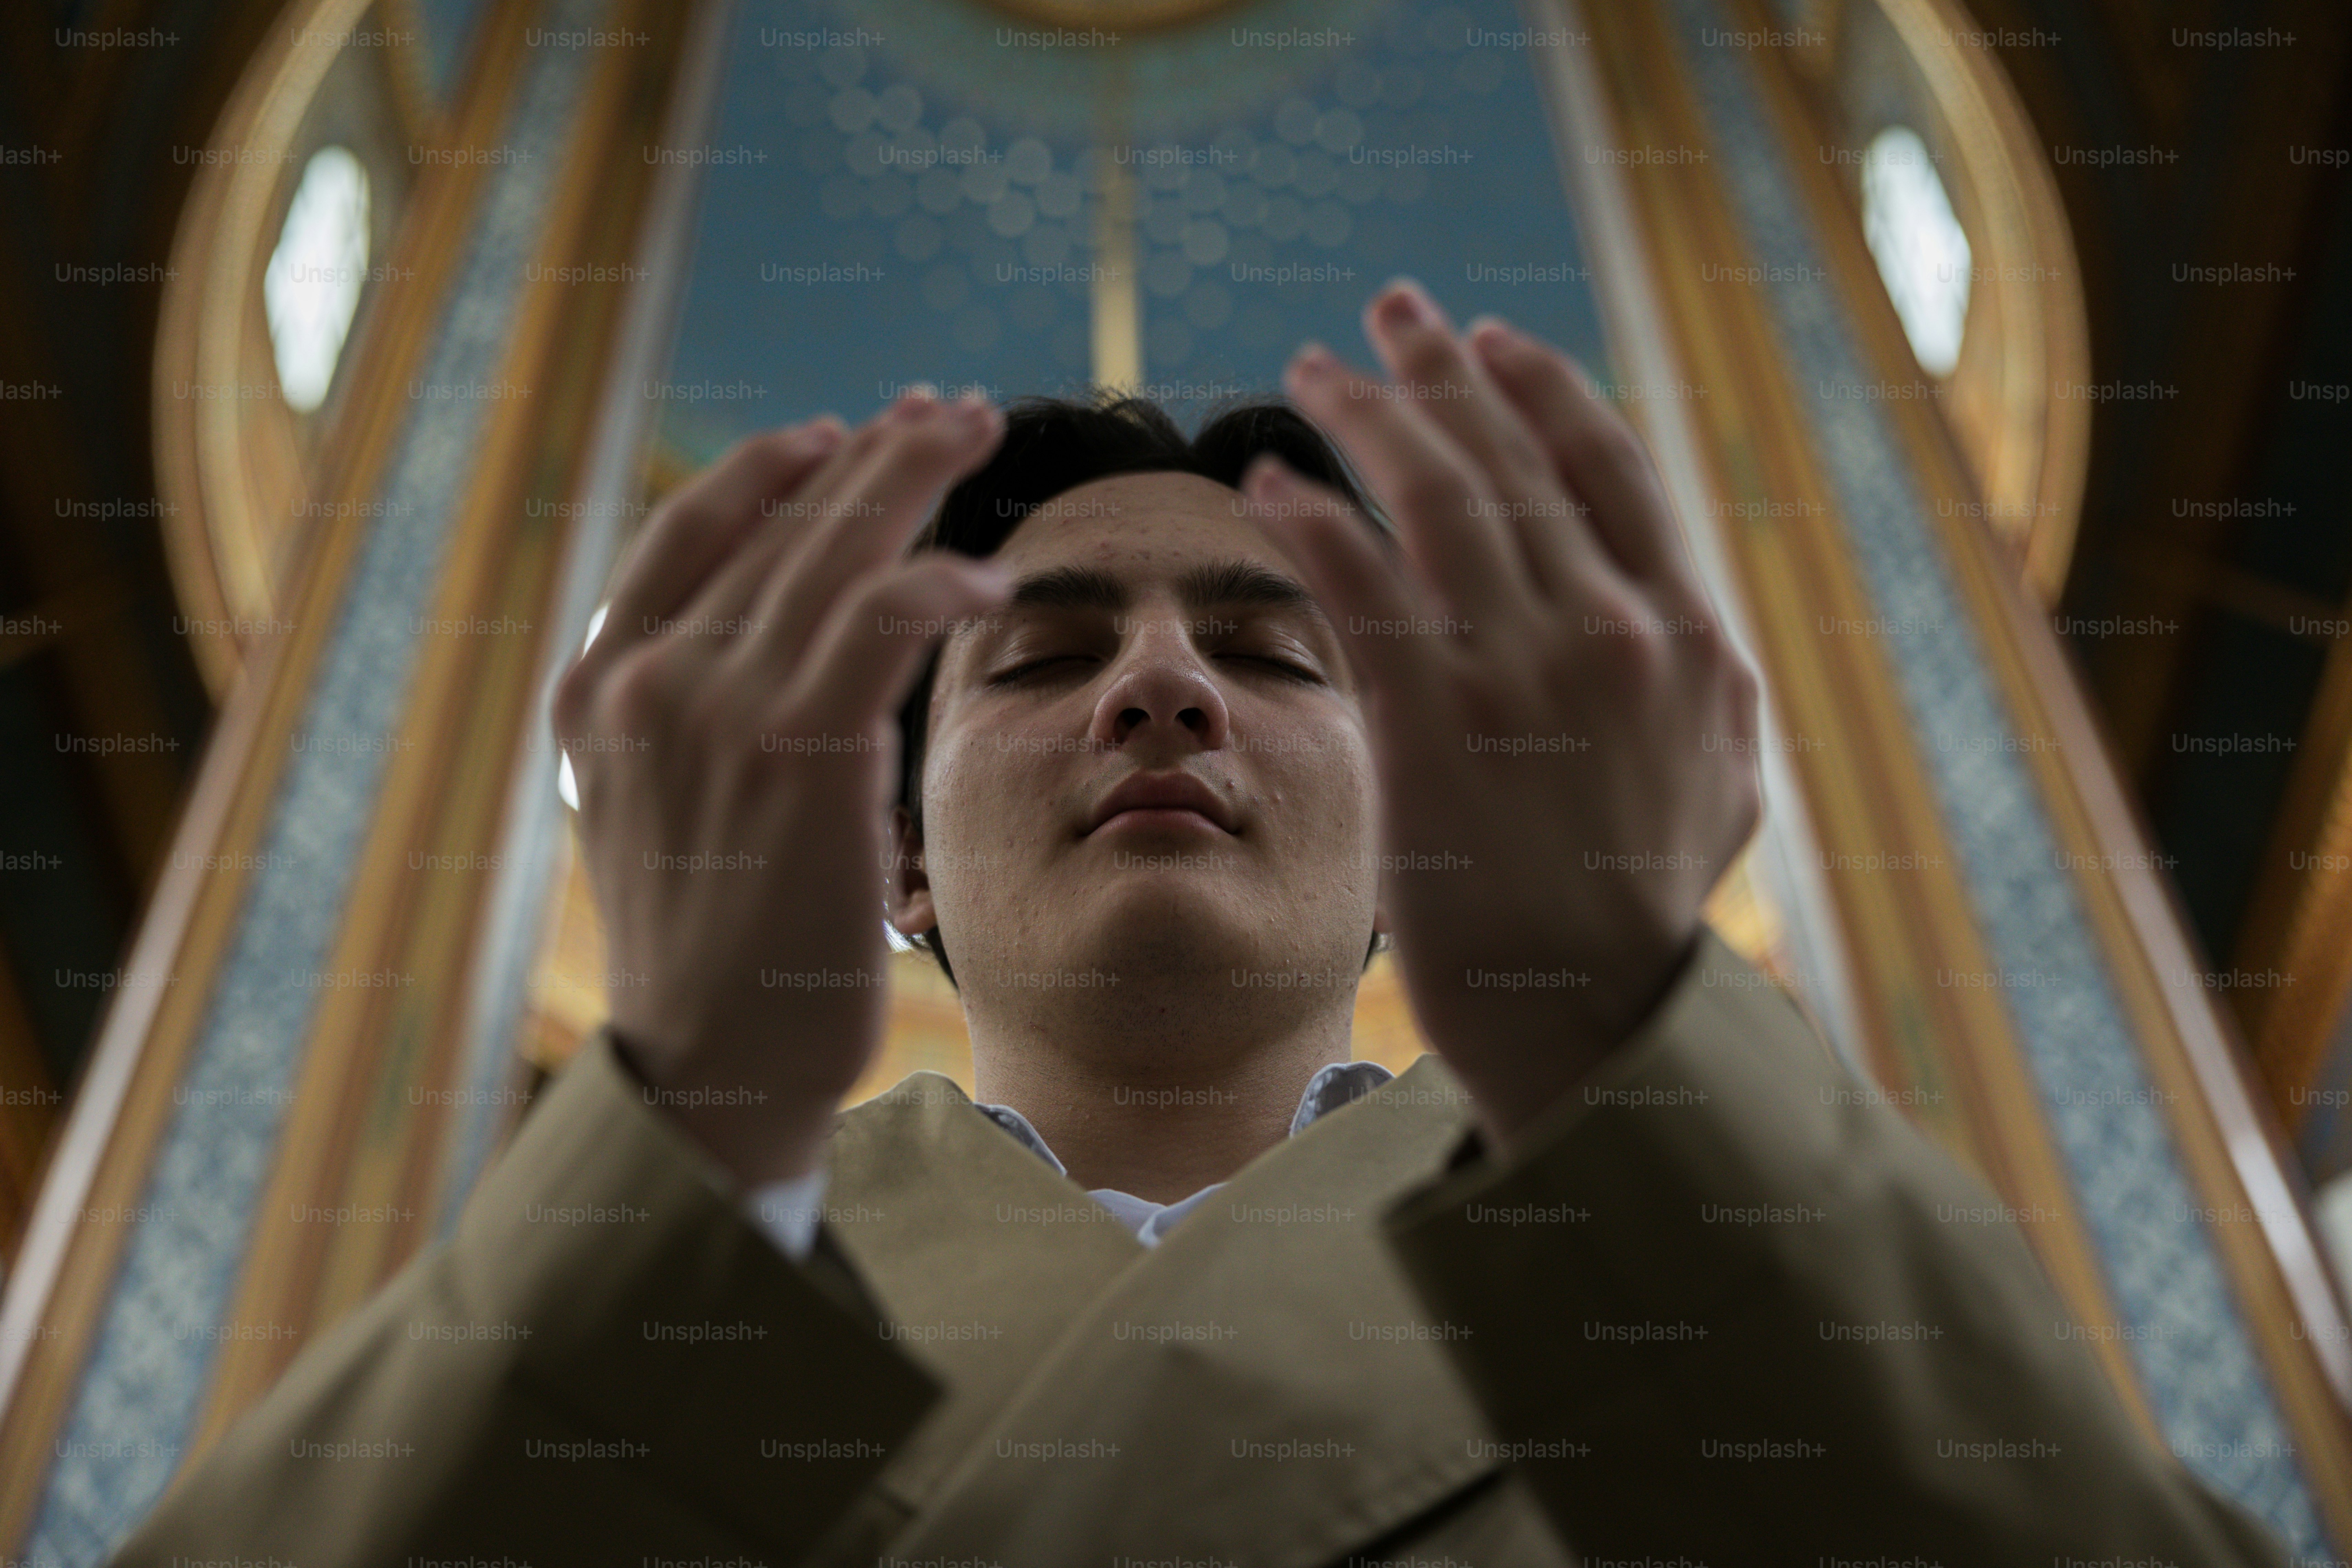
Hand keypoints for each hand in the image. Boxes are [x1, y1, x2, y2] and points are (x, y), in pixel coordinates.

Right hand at [551, 391, 1011, 1185]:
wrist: (706, 1067)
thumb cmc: (708, 948)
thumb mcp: (657, 805)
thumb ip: (686, 712)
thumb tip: (761, 629)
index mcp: (598, 689)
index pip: (690, 532)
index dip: (772, 470)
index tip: (837, 432)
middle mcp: (644, 685)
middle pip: (778, 524)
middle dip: (872, 454)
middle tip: (944, 409)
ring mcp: (715, 714)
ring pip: (834, 552)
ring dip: (913, 477)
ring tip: (975, 432)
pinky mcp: (798, 756)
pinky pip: (880, 625)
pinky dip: (938, 580)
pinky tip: (991, 573)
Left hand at [1239, 281, 1761, 1150]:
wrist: (1595, 1015)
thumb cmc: (1646, 904)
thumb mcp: (1720, 776)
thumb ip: (1695, 679)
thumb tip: (1672, 606)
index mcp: (1688, 634)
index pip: (1608, 465)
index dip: (1539, 386)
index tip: (1487, 339)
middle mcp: (1613, 633)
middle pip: (1511, 456)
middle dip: (1439, 367)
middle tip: (1388, 312)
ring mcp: (1522, 676)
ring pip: (1433, 495)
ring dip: (1363, 417)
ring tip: (1309, 374)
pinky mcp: (1432, 728)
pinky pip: (1360, 587)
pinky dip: (1313, 521)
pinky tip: (1271, 486)